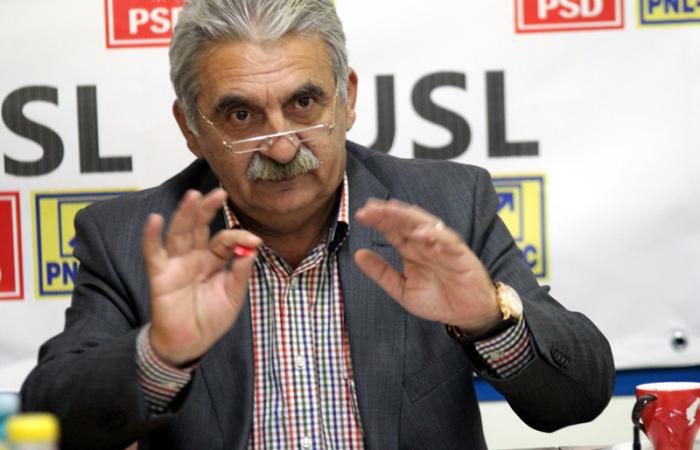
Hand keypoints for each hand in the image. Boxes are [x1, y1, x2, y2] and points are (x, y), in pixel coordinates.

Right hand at [143, 188, 261, 365]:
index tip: (256, 241)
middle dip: (208, 209)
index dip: (239, 237)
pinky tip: (154, 219)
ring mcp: (176, 264)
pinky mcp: (160, 276)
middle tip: (220, 193)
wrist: (190, 343)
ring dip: (185, 214)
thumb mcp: (233, 296)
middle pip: (198, 226)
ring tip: (193, 196)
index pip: (224, 240)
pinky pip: (154, 253)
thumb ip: (240, 274)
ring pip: (179, 233)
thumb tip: (251, 251)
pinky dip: (151, 237)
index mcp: (213, 260)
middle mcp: (193, 257)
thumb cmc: (211, 318)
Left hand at [354, 199, 500, 335]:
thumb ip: (381, 273)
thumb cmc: (437, 299)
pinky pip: (448, 240)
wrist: (467, 315)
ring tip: (390, 211)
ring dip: (407, 217)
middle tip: (369, 209)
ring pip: (424, 224)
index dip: (377, 221)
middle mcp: (425, 243)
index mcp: (411, 250)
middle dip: (388, 214)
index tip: (360, 215)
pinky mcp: (459, 254)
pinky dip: (434, 235)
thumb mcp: (401, 289)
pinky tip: (419, 234)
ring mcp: (442, 246)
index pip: (392, 230)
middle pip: (405, 222)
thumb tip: (358, 254)